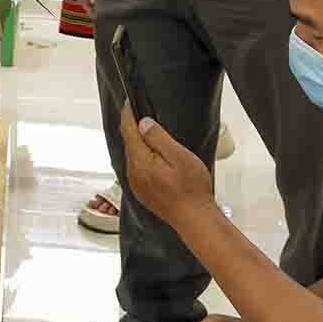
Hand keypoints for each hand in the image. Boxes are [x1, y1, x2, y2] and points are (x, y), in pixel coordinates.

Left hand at [119, 105, 215, 227]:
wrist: (194, 220)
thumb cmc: (192, 189)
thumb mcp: (179, 157)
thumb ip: (159, 138)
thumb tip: (142, 122)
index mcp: (140, 161)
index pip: (128, 131)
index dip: (128, 114)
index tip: (129, 101)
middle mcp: (133, 172)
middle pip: (129, 143)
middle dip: (132, 126)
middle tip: (140, 110)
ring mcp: (136, 184)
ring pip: (133, 156)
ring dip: (138, 142)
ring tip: (147, 129)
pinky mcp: (143, 191)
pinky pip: (137, 167)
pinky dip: (141, 156)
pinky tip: (152, 153)